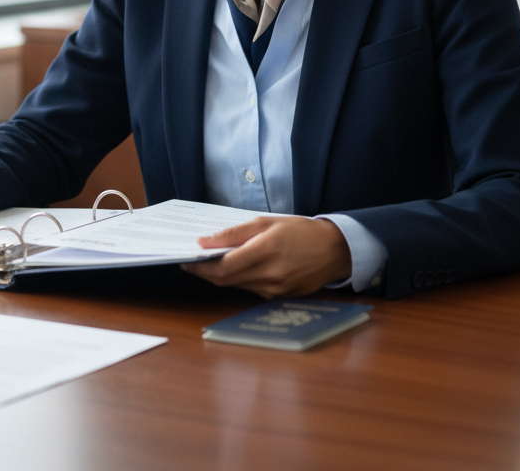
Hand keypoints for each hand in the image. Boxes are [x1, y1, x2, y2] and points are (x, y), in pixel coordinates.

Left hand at [182, 216, 351, 297]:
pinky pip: (251, 289)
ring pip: (237, 286)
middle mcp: (270, 275)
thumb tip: (205, 241)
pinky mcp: (280, 296)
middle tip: (191, 263)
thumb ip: (234, 233)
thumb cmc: (300, 231)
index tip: (185, 260)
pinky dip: (238, 280)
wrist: (334, 250)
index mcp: (265, 252)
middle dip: (205, 273)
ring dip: (221, 276)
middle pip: (226, 280)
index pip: (223, 266)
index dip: (201, 266)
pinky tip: (234, 269)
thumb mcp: (266, 222)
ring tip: (208, 263)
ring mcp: (276, 289)